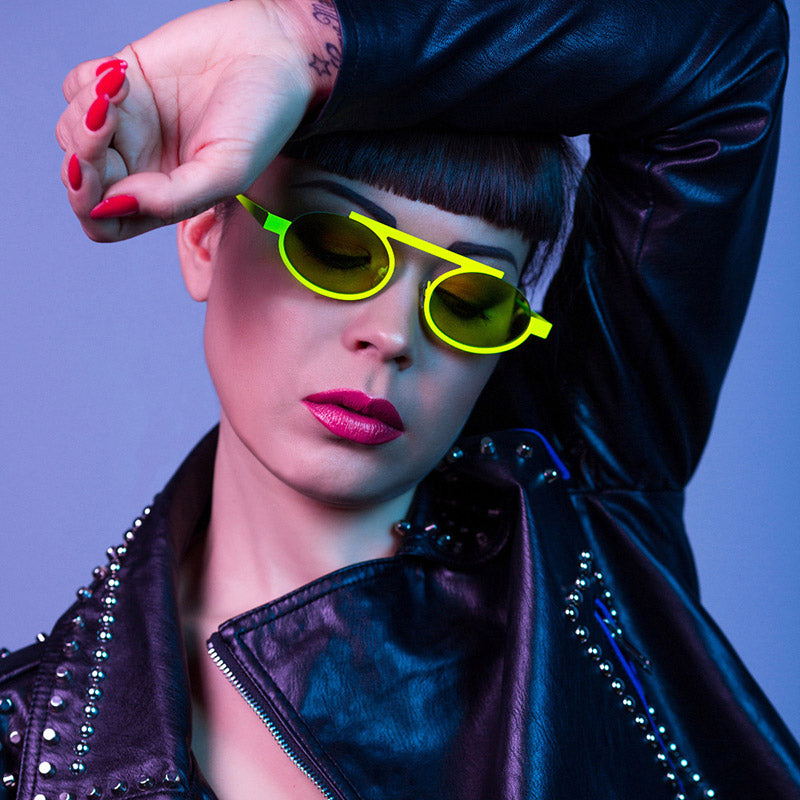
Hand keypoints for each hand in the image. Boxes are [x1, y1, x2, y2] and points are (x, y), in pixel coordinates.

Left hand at [56, 0, 339, 241]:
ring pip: (70, 131)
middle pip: (80, 178)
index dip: (89, 205)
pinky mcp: (121, 81)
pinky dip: (88, 81)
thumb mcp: (227, 172)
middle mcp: (142, 165)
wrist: (273, 54)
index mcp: (164, 198)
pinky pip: (75, 87)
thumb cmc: (262, 119)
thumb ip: (174, 200)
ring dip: (84, 110)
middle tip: (104, 120)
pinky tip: (122, 73)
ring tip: (118, 89)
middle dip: (82, 153)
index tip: (99, 178)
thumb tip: (114, 202)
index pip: (104, 221)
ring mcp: (129, 124)